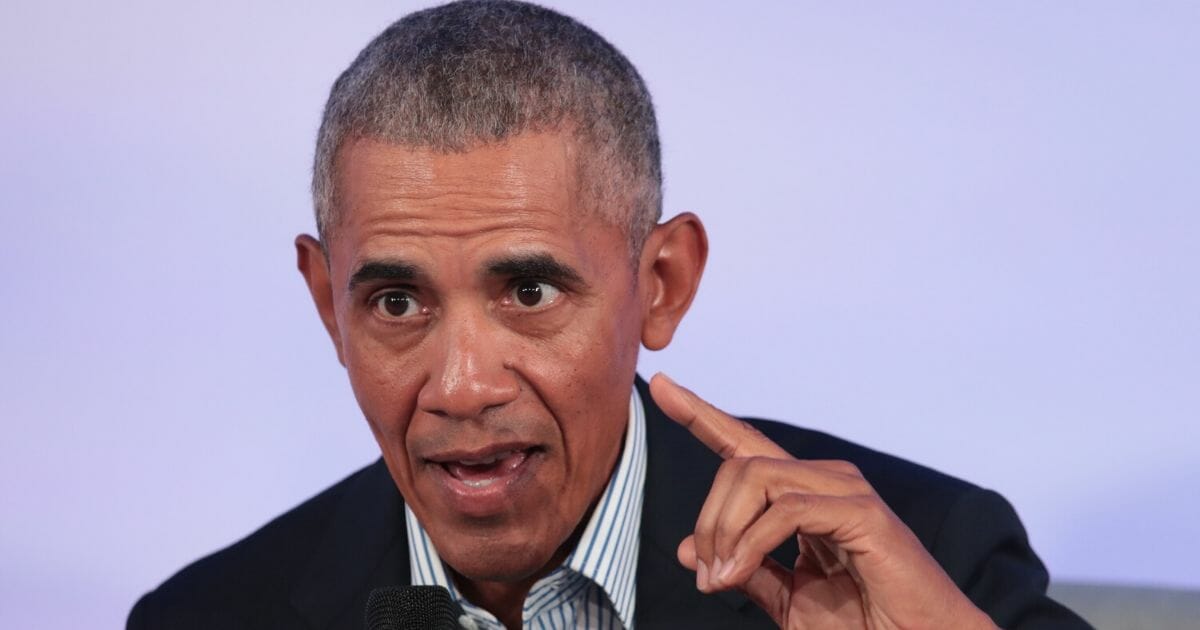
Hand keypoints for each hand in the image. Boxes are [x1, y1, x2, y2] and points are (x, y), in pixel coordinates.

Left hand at [649, 373, 997, 629]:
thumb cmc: (864, 624)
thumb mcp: (786, 599)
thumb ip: (742, 568)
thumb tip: (685, 547)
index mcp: (803, 493)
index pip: (743, 443)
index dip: (700, 414)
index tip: (662, 386)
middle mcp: (824, 479)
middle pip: (738, 465)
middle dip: (707, 521)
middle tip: (704, 576)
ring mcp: (845, 489)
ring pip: (755, 478)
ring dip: (724, 533)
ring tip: (719, 579)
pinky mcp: (862, 511)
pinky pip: (785, 510)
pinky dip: (750, 544)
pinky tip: (736, 574)